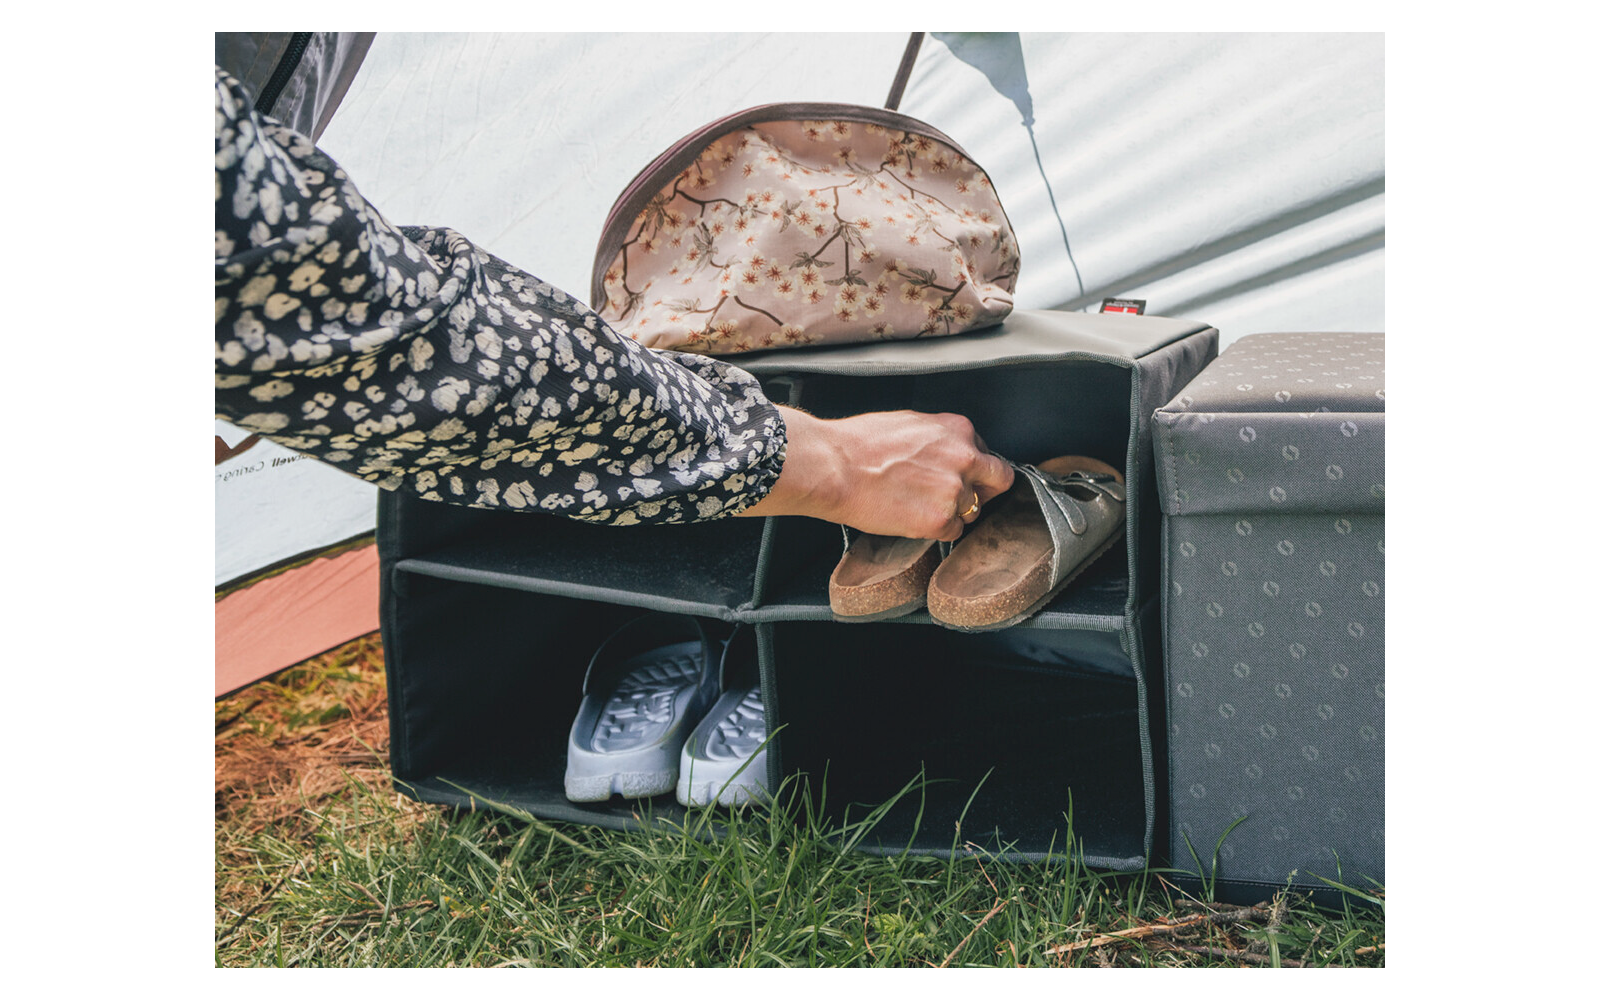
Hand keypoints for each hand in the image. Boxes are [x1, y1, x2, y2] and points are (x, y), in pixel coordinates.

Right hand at [735, 406, 1013, 541]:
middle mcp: (965, 457)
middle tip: (956, 499)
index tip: (960, 477)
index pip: (987, 454)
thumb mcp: (909, 424)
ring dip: (952, 514)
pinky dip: (936, 531)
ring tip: (918, 507)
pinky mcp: (939, 520)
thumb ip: (939, 439)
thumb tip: (946, 451)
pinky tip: (911, 519)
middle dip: (982, 492)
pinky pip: (952, 533)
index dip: (974, 469)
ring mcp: (954, 491)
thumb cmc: (858, 444)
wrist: (833, 466)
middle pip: (998, 482)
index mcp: (957, 429)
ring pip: (972, 511)